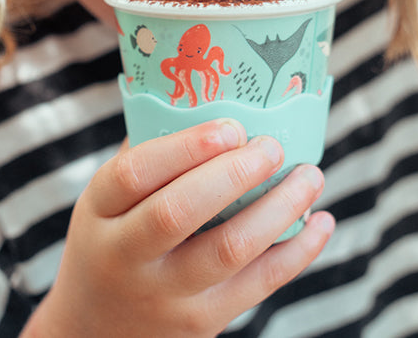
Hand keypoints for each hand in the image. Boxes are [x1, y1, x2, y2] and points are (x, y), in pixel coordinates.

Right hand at [22, 119, 333, 337]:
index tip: (230, 126)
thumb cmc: (112, 241)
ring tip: (311, 175)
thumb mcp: (106, 202)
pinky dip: (297, 252)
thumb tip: (207, 102)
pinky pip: (259, 286)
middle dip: (234, 173)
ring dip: (279, 208)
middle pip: (178, 212)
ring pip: (229, 250)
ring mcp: (164, 296)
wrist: (96, 331)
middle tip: (272, 146)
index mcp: (99, 212)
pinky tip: (321, 223)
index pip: (134, 173)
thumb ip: (148, 159)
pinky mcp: (202, 323)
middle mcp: (125, 257)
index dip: (185, 147)